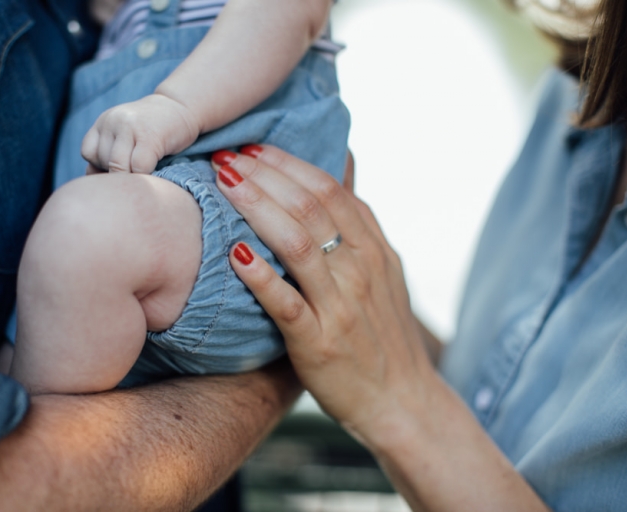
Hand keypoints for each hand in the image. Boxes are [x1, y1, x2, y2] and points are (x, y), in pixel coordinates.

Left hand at [81, 93, 200, 173]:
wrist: (182, 106)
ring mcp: (130, 127)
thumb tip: (94, 180)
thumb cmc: (154, 129)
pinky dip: (145, 177)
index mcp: (103, 122)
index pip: (88, 153)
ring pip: (118, 167)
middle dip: (118, 175)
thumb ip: (109, 154)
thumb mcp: (124, 136)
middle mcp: (112, 121)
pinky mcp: (149, 136)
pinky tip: (154, 172)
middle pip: (103, 162)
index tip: (121, 169)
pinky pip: (139, 167)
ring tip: (145, 176)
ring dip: (131, 179)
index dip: (101, 167)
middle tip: (136, 174)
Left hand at [209, 145, 438, 445]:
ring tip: (223, 186)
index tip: (253, 148)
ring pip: (297, 244)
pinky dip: (261, 276)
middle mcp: (359, 270)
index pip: (328, 189)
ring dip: (257, 208)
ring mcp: (340, 305)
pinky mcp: (319, 343)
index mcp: (373, 248)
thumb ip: (359, 226)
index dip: (287, 164)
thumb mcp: (383, 272)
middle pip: (308, 207)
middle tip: (226, 157)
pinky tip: (235, 254)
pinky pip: (287, 303)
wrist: (403, 402)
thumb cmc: (383, 335)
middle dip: (264, 176)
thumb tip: (341, 170)